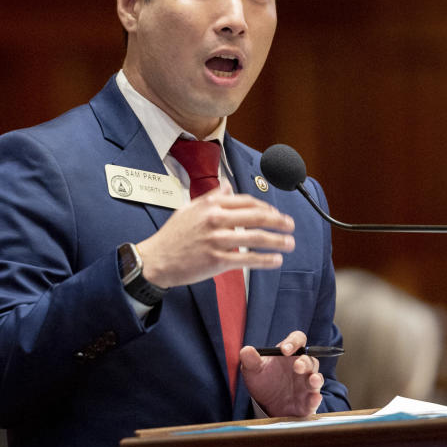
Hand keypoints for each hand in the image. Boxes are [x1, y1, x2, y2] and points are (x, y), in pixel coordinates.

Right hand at [136, 181, 294, 287]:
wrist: (156, 259)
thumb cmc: (172, 235)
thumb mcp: (189, 208)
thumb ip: (212, 197)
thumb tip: (228, 186)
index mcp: (211, 205)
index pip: (247, 201)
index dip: (266, 207)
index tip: (275, 213)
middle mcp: (215, 220)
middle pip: (256, 217)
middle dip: (278, 221)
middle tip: (290, 225)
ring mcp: (217, 241)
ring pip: (256, 238)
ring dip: (278, 241)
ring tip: (289, 243)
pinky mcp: (217, 260)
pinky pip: (247, 259)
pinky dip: (265, 260)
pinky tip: (275, 260)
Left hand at [239, 331, 323, 416]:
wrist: (265, 405)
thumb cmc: (263, 381)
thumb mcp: (252, 370)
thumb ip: (250, 360)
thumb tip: (246, 350)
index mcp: (290, 353)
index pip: (298, 340)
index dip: (294, 342)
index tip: (284, 349)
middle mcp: (302, 367)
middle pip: (309, 360)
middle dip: (304, 362)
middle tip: (297, 366)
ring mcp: (306, 384)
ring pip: (316, 378)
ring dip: (316, 379)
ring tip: (313, 380)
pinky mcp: (308, 402)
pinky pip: (314, 399)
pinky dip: (315, 399)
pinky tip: (314, 398)